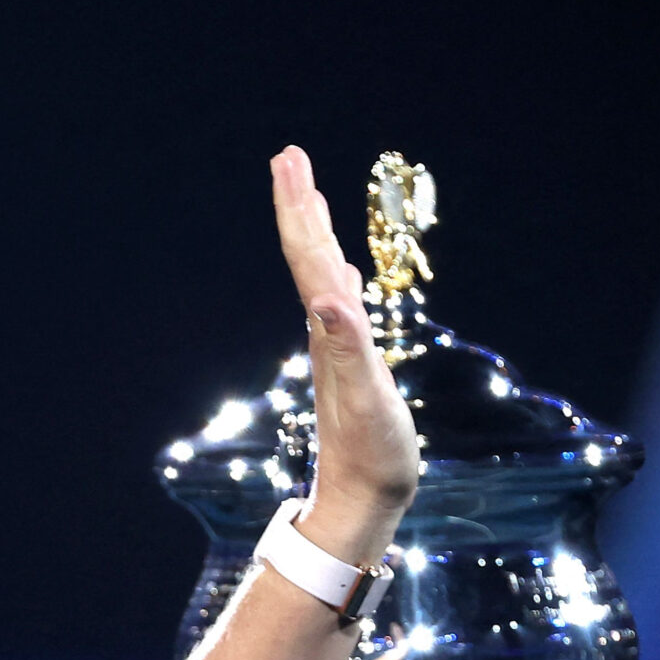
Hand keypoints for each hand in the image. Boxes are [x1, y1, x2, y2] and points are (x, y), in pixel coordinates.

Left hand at [269, 146, 418, 562]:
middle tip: (290, 156)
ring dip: (315, 233)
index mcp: (329, 332)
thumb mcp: (368, 402)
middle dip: (300, 205)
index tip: (289, 162)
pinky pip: (341, 307)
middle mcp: (326, 333)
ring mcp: (336, 348)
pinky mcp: (351, 365)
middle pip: (307, 258)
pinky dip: (338, 277)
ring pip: (321, 277)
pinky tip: (340, 274)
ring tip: (310, 195)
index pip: (308, 258)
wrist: (359, 502)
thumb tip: (329, 298)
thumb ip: (349, 348)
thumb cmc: (371, 458)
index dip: (299, 209)